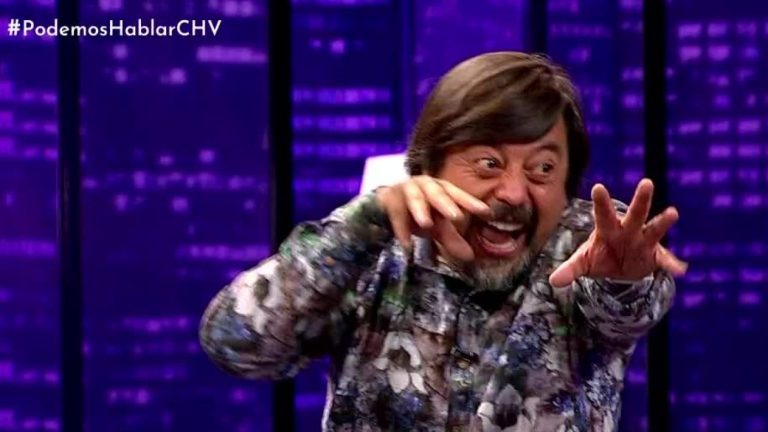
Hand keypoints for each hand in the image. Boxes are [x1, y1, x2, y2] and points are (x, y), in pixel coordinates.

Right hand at [376, 176, 491, 260]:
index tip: (487, 214)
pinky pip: (396, 214)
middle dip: (446, 204)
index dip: (472, 203)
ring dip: (420, 210)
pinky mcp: (389, 198)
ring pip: (414, 198)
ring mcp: (405, 189)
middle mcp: (425, 185)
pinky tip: (407, 245)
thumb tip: (470, 257)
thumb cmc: (417, 212)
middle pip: (438, 193)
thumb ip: (451, 238)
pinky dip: (401, 229)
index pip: (458, 195)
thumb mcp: (435, 225)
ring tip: (426, 224)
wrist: (385, 203)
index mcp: (441, 188)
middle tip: (457, 217)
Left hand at [549, 179, 687, 287]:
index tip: (598, 187)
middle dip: (641, 200)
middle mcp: (628, 230)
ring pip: (654, 230)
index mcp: (608, 228)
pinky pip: (665, 260)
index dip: (601, 202)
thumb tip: (553, 282)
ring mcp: (643, 242)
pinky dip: (672, 264)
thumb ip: (570, 269)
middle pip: (635, 214)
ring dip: (663, 222)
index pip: (603, 213)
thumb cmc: (599, 257)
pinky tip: (680, 269)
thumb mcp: (583, 263)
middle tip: (647, 182)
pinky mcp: (655, 256)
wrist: (618, 270)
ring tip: (673, 213)